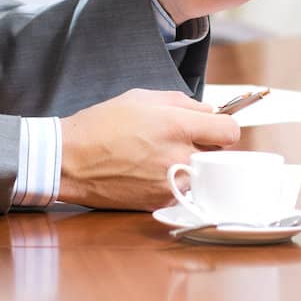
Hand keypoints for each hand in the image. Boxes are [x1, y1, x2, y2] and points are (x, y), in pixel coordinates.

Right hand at [59, 88, 239, 208]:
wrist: (71, 160)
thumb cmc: (102, 124)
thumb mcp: (143, 98)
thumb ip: (183, 103)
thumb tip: (208, 112)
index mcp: (178, 126)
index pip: (230, 132)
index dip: (224, 127)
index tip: (215, 126)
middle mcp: (179, 157)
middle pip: (218, 154)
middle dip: (207, 146)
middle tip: (184, 139)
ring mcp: (170, 184)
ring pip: (200, 174)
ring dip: (190, 165)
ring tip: (161, 156)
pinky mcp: (159, 202)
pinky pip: (181, 190)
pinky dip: (172, 181)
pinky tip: (149, 171)